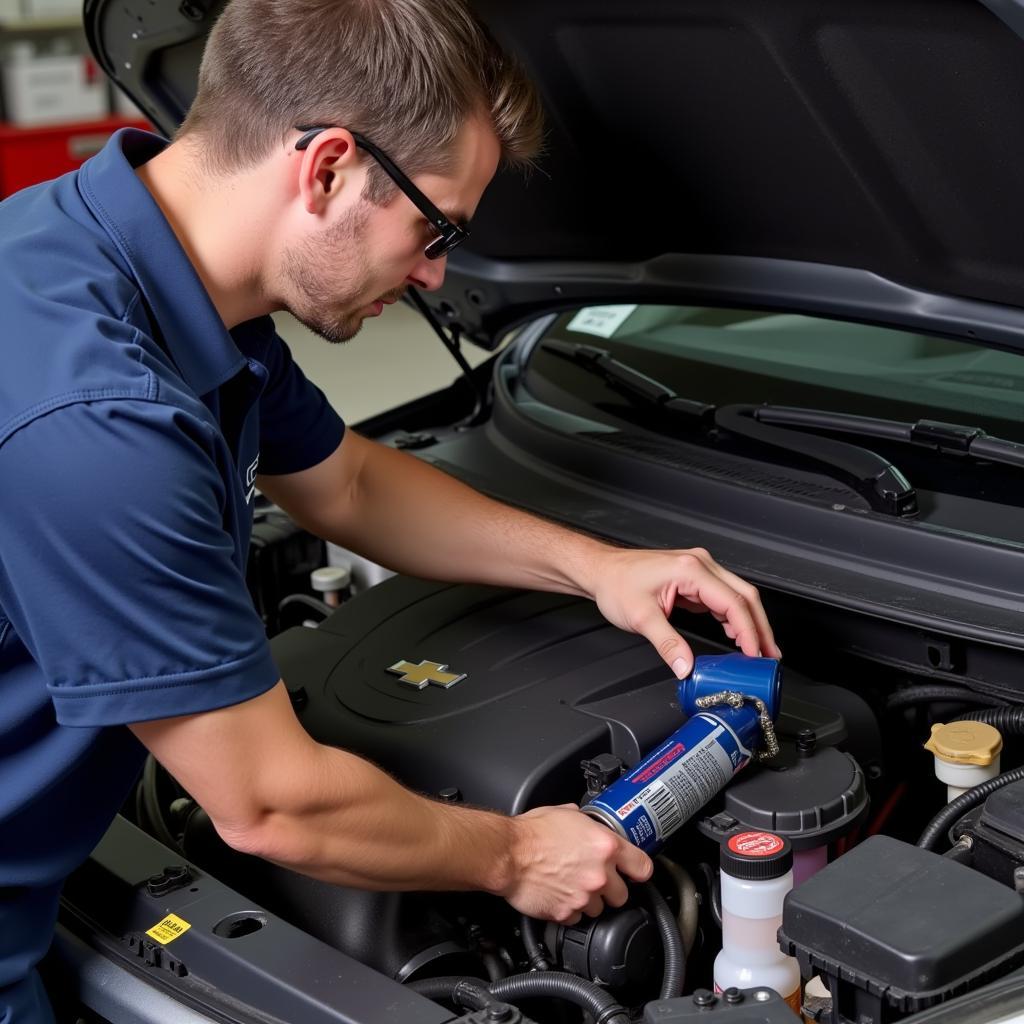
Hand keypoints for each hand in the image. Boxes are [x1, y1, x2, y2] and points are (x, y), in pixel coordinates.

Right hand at [498, 805, 652, 922]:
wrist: (507, 854)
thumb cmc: (531, 832)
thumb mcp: (565, 813)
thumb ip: (585, 822)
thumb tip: (588, 824)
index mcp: (605, 846)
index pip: (643, 866)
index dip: (638, 871)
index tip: (634, 873)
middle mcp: (600, 873)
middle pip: (622, 895)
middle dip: (610, 889)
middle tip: (594, 878)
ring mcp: (584, 896)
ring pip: (600, 909)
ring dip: (589, 900)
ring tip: (571, 885)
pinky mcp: (567, 913)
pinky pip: (578, 918)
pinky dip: (571, 910)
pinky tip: (559, 895)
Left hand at [589, 546, 781, 677]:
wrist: (602, 571)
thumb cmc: (616, 584)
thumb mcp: (641, 618)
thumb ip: (667, 644)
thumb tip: (686, 666)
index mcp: (691, 569)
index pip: (734, 602)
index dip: (750, 631)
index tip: (756, 655)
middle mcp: (701, 564)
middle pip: (745, 596)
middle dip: (761, 628)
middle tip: (770, 657)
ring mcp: (700, 570)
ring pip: (738, 597)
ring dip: (750, 624)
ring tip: (759, 652)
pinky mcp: (695, 579)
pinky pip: (723, 598)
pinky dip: (733, 619)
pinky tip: (737, 637)